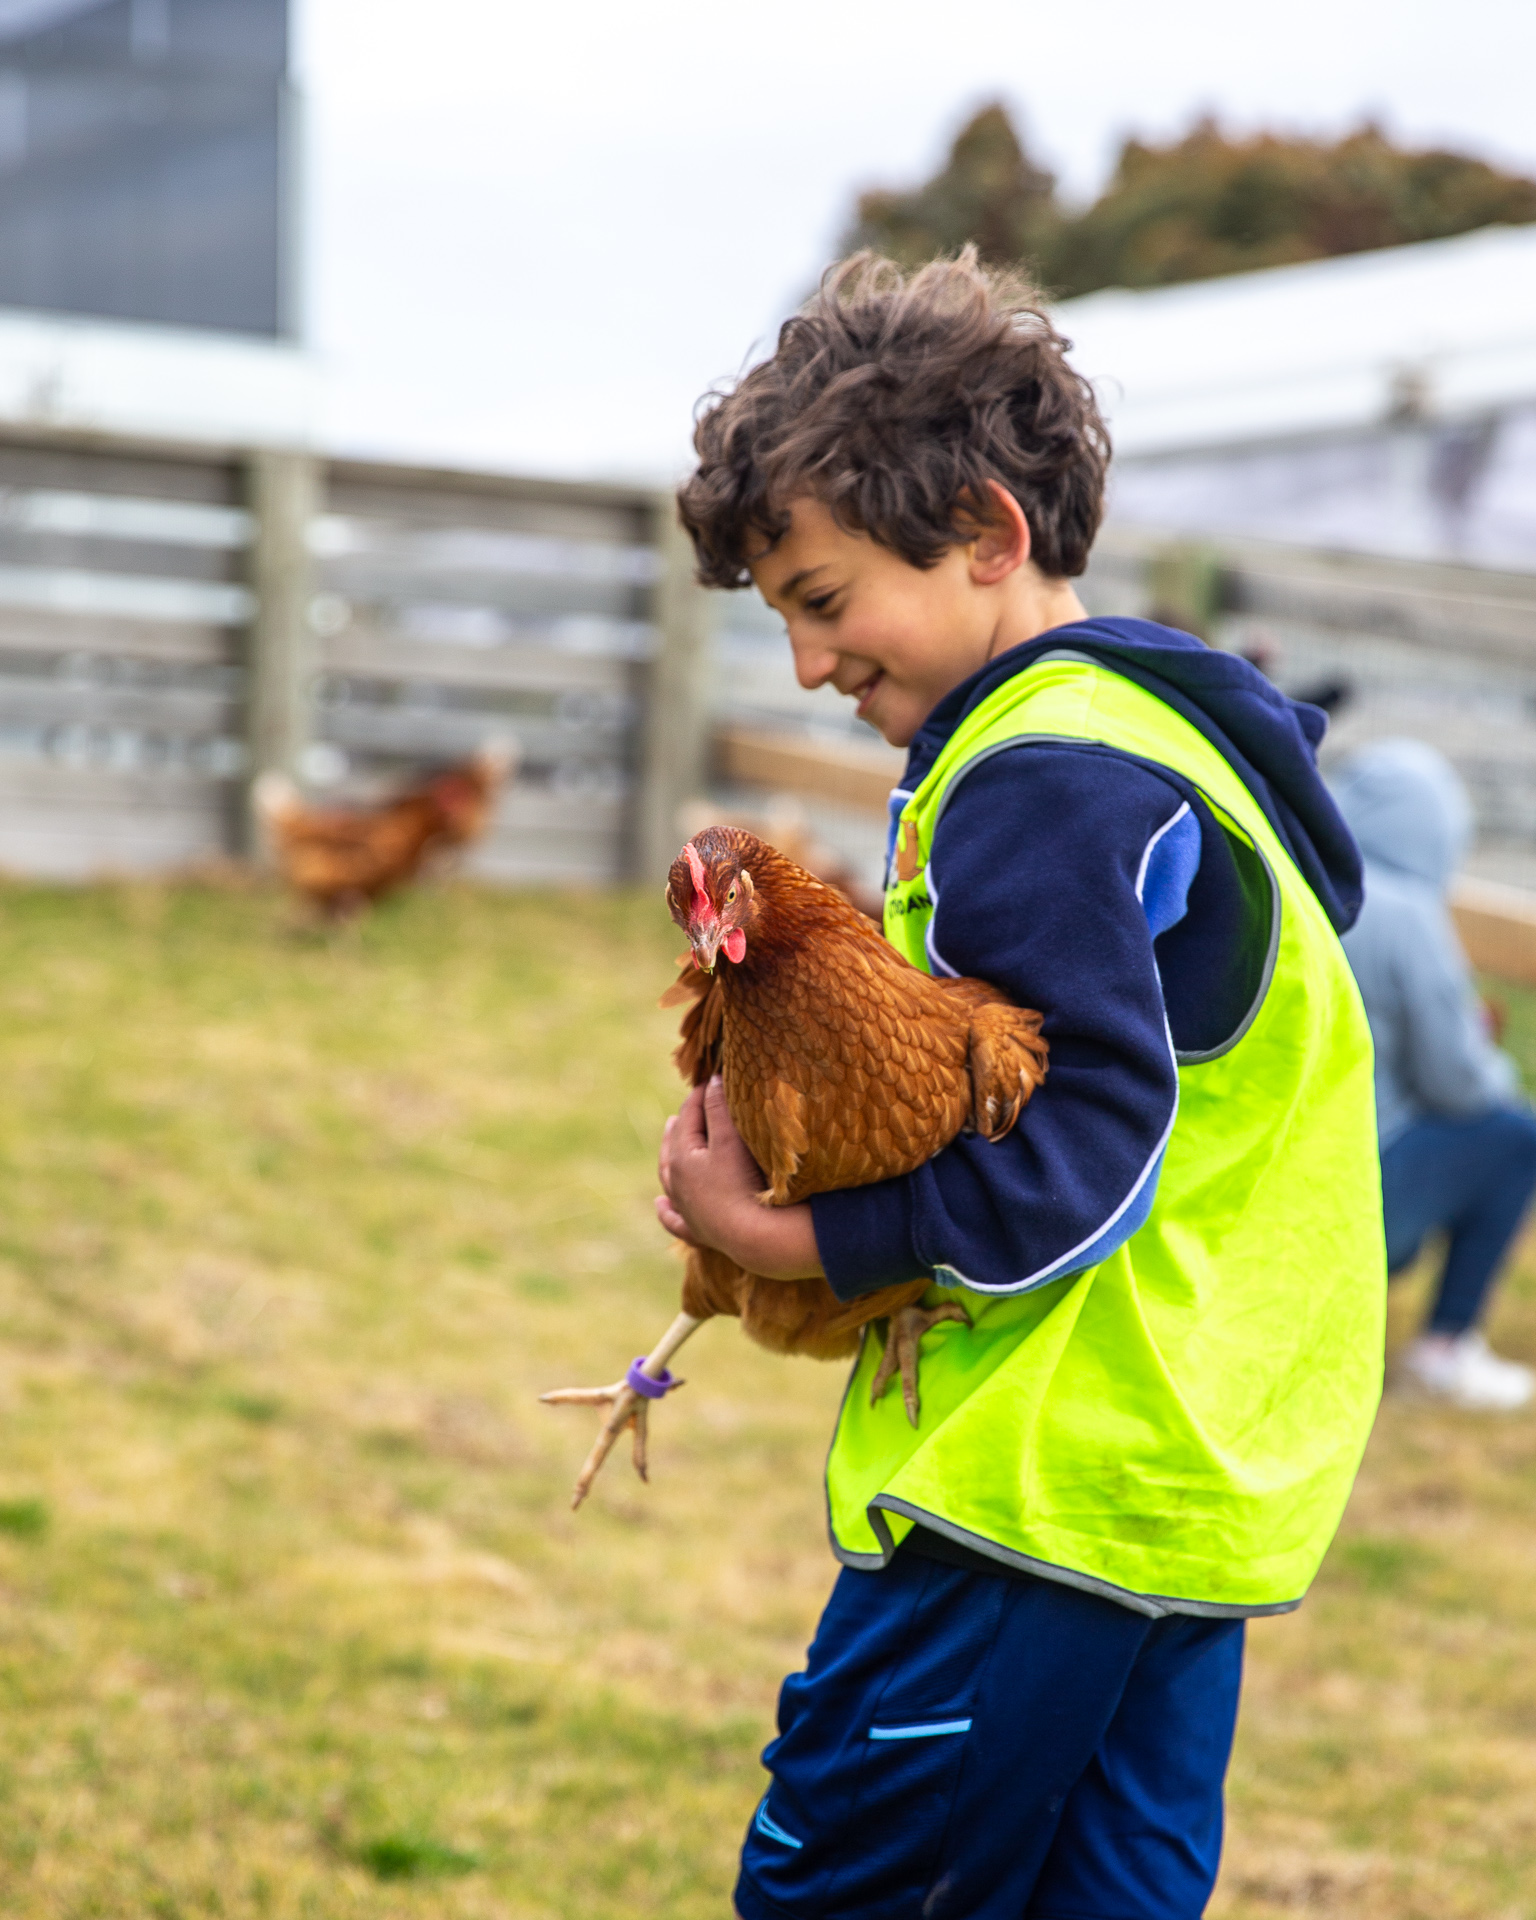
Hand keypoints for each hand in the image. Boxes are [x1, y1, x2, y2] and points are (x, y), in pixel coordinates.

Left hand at [656, 1077, 823, 1280]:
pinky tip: (660, 1206)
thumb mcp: (731, 1139)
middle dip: (682, 1123)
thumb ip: (718, 1109)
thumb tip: (710, 1081)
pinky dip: (666, 1212)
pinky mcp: (698, 1232)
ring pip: (669, 1179)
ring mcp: (686, 1209)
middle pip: (675, 1145)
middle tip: (690, 1106)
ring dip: (668, 1159)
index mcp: (681, 1158)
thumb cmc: (743, 1183)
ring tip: (668, 1142)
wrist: (753, 1237)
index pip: (688, 1116)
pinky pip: (675, 1220)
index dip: (700, 1096)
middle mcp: (676, 1184)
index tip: (712, 1080)